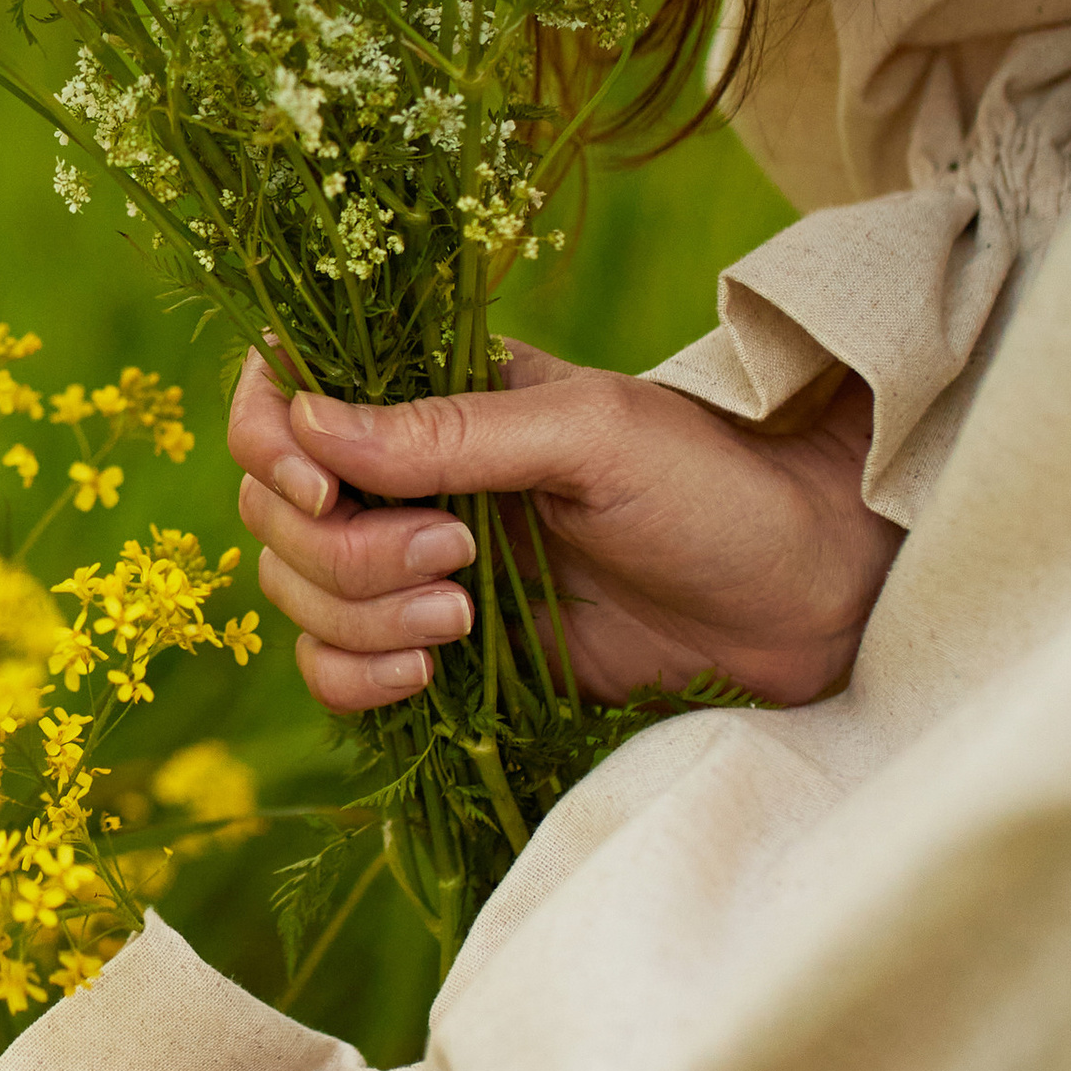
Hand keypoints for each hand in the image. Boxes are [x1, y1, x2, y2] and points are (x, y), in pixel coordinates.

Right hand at [229, 344, 902, 711]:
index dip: (270, 445)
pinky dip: (357, 678)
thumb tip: (310, 423)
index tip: (327, 489)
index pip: (281, 397)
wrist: (800, 599)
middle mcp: (407, 473)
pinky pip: (330, 669)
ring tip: (467, 621)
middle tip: (459, 560)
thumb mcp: (591, 435)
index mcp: (434, 392)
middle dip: (344, 551)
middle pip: (275, 511)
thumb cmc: (712, 487)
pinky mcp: (435, 650)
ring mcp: (414, 565)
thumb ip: (450, 432)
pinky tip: (434, 674)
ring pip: (295, 594)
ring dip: (359, 618)